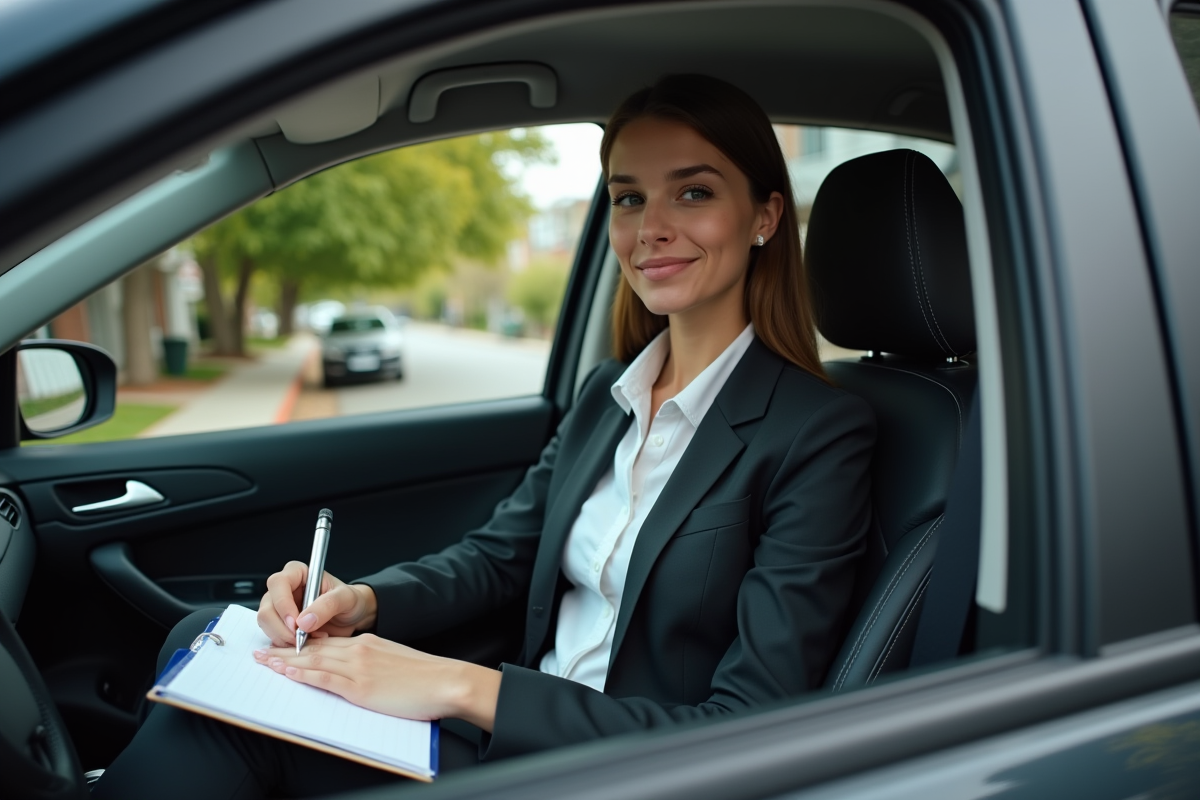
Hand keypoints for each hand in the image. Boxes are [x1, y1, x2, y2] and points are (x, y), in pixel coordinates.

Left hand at [254, 636, 500, 731]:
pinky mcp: (361, 686)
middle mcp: (359, 650)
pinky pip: (325, 677)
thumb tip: (359, 674)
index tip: (281, 648)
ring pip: (313, 660)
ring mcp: (358, 667)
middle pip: (313, 649)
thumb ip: (373, 664)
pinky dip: (303, 674)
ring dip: (284, 661)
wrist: (445, 680)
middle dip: (283, 651)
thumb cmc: (426, 676)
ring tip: (263, 662)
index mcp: (368, 644)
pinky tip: (288, 673)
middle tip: (260, 653)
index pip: (325, 644)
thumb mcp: (395, 662)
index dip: (299, 646)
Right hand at [257, 561, 377, 645]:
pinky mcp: (280, 625)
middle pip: (267, 607)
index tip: (296, 623)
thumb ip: (327, 605)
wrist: (353, 617)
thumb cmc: (350, 601)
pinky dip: (285, 644)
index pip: (278, 583)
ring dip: (284, 638)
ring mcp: (280, 608)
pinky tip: (305, 644)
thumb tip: (304, 621)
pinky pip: (273, 636)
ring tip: (310, 639)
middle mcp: (284, 589)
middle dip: (281, 627)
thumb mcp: (346, 599)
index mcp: (298, 573)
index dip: (283, 604)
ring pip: (266, 624)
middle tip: (300, 639)